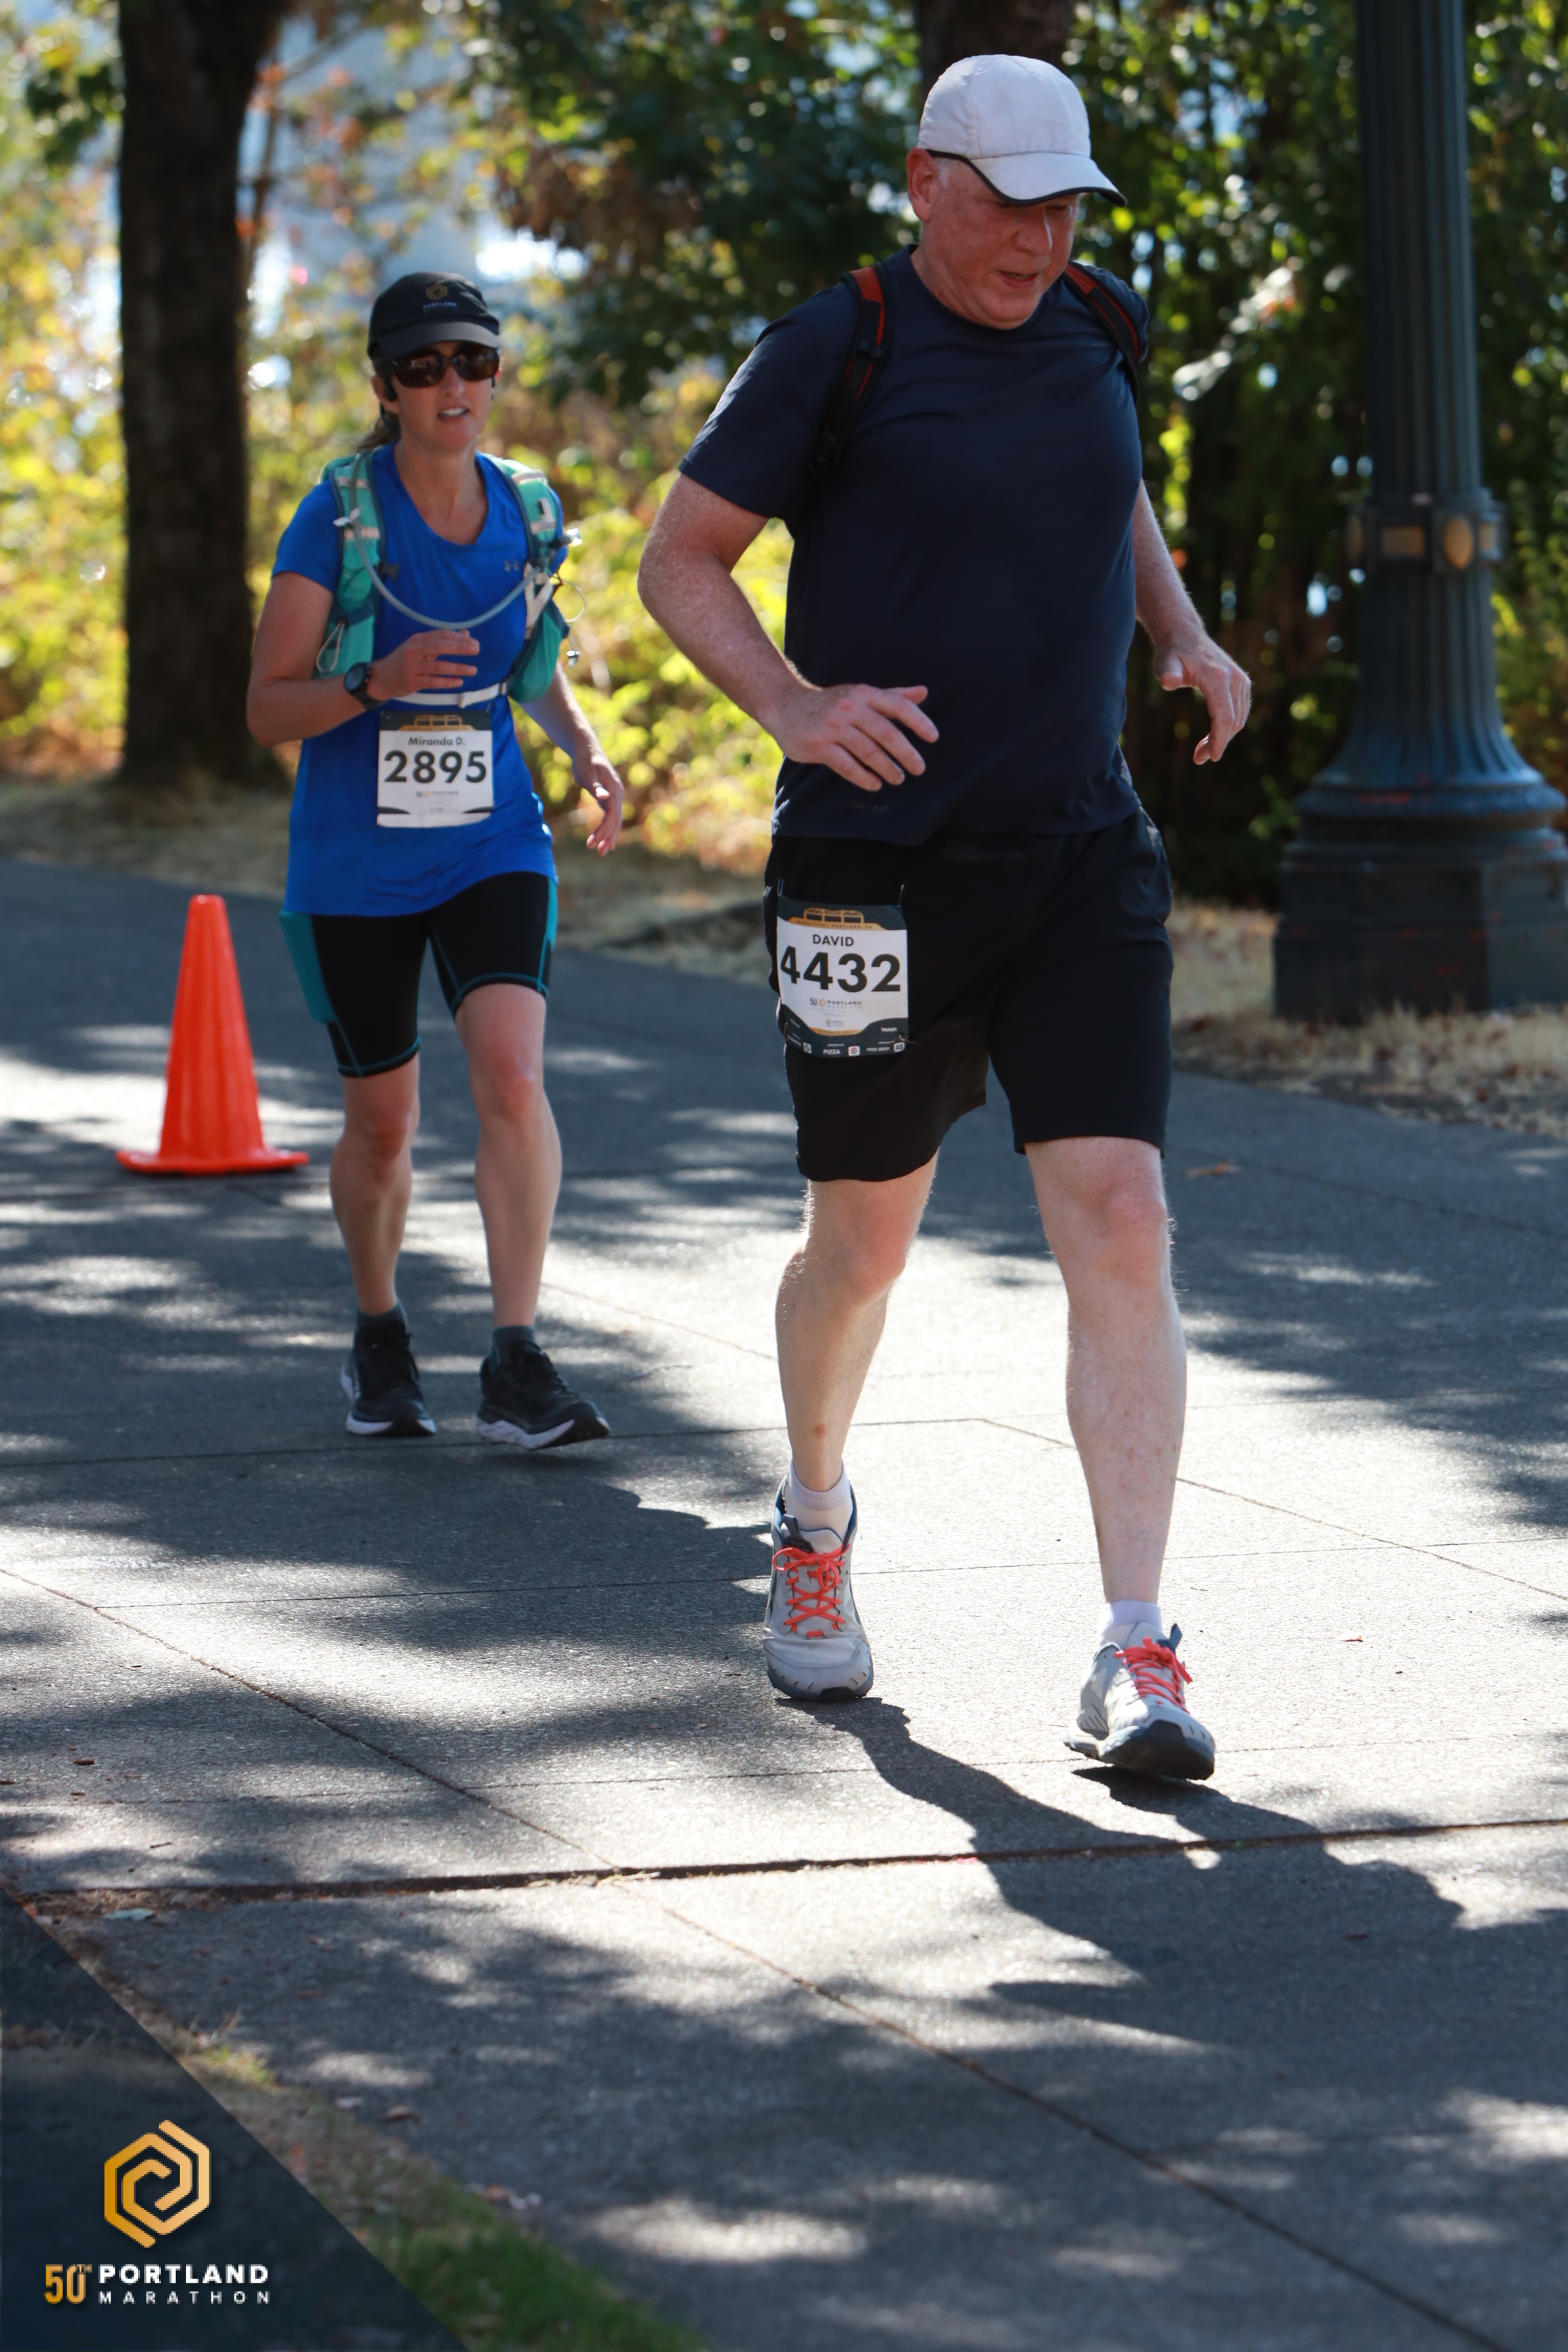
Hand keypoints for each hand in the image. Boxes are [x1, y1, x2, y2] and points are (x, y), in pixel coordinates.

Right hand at [369, 629, 479, 700]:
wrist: (381, 677)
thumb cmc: (404, 661)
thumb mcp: (420, 647)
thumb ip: (442, 641)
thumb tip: (466, 634)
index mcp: (418, 640)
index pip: (441, 634)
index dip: (458, 637)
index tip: (474, 642)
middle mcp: (415, 650)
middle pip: (440, 646)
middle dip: (460, 648)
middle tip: (476, 650)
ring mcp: (413, 666)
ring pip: (438, 666)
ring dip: (458, 667)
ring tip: (473, 670)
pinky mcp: (412, 682)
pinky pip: (433, 682)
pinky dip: (447, 682)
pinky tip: (459, 682)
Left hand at [573, 741, 623, 854]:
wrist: (587, 749)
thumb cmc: (585, 761)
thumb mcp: (586, 774)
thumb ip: (596, 788)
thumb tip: (604, 798)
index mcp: (614, 790)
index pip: (611, 816)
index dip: (602, 831)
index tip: (591, 843)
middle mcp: (618, 794)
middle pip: (616, 821)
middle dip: (607, 838)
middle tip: (599, 853)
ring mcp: (615, 796)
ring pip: (615, 820)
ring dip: (609, 836)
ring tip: (602, 852)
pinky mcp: (610, 797)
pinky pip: (612, 816)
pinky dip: (610, 829)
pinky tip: (607, 841)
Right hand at [768, 678, 937, 793]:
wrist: (784, 705)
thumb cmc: (829, 702)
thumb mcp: (860, 694)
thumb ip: (892, 695)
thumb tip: (924, 692)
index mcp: (863, 694)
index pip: (897, 705)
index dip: (918, 721)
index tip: (933, 738)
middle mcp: (849, 708)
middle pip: (885, 732)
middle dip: (906, 753)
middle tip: (919, 768)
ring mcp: (833, 726)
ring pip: (868, 751)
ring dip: (887, 768)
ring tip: (898, 779)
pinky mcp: (818, 746)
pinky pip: (846, 765)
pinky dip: (863, 777)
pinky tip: (875, 784)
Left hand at [1155, 634, 1251, 763]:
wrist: (1184, 634)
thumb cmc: (1171, 651)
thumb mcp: (1164, 662)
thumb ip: (1166, 673)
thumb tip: (1168, 682)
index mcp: (1218, 677)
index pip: (1224, 716)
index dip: (1219, 740)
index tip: (1211, 758)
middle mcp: (1234, 678)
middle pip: (1233, 721)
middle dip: (1218, 743)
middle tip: (1199, 758)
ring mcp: (1240, 680)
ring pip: (1239, 719)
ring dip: (1223, 737)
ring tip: (1202, 751)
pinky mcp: (1241, 683)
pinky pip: (1240, 712)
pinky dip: (1229, 727)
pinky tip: (1213, 736)